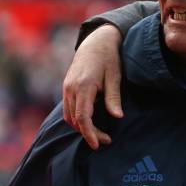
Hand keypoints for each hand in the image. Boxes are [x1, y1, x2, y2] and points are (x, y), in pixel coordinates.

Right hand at [63, 24, 123, 149]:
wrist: (96, 41)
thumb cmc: (109, 58)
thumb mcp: (115, 76)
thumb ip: (113, 97)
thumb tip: (117, 116)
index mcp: (84, 86)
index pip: (82, 117)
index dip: (89, 133)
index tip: (98, 144)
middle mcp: (71, 88)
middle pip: (75, 120)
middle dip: (88, 133)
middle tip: (106, 140)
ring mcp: (66, 88)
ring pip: (69, 116)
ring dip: (81, 128)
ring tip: (100, 134)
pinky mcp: (67, 87)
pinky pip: (68, 109)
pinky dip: (77, 119)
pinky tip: (90, 123)